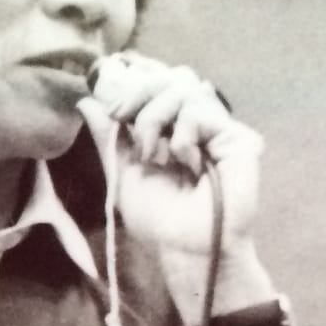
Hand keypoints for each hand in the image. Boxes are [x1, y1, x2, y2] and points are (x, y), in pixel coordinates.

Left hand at [89, 51, 261, 255]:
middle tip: (124, 120)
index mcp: (170, 130)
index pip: (156, 87)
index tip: (114, 111)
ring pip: (183, 88)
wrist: (184, 247)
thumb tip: (87, 100)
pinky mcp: (238, 138)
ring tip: (153, 155)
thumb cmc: (157, 218)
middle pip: (171, 78)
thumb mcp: (122, 172)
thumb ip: (109, 136)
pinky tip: (184, 160)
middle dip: (140, 96)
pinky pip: (202, 110)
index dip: (134, 89)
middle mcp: (196, 125)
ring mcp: (218, 130)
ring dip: (156, 118)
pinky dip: (183, 132)